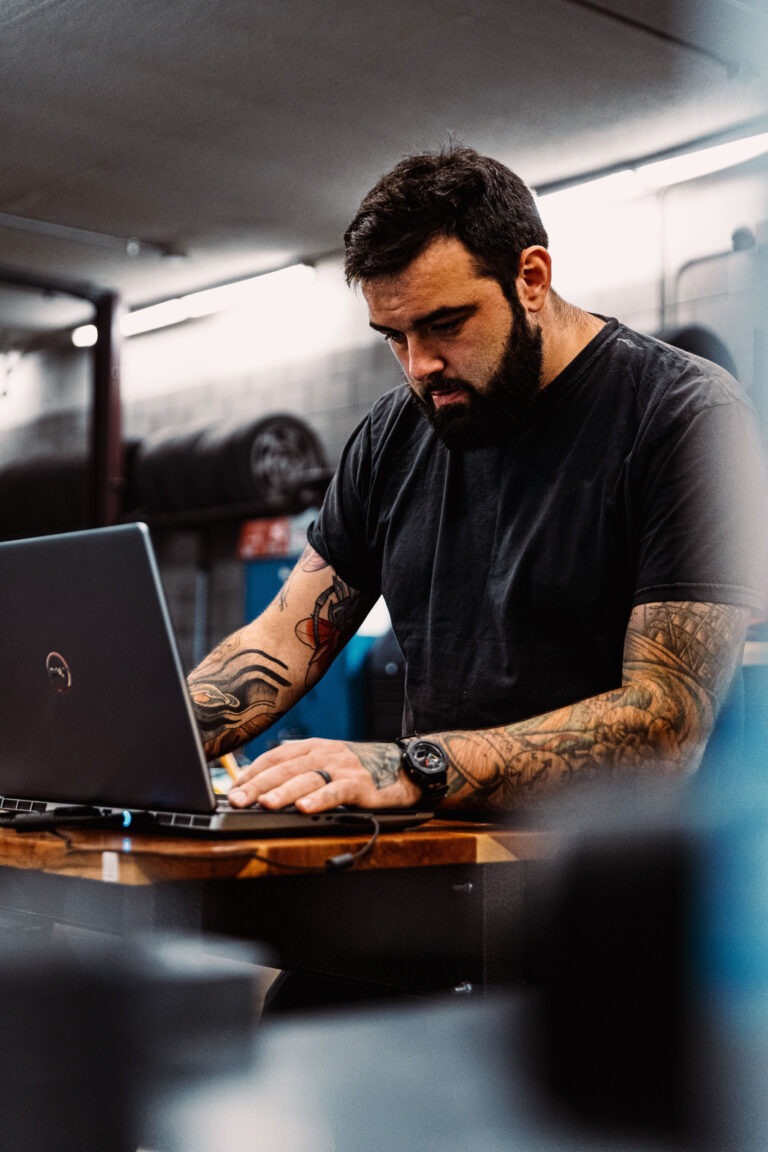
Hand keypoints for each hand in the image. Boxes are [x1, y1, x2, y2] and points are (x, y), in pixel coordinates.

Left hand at [226, 738, 422, 811]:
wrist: (403, 767)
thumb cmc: (359, 770)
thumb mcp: (325, 764)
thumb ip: (298, 771)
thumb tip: (260, 788)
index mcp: (313, 747)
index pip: (275, 757)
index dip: (251, 772)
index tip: (232, 789)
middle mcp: (325, 753)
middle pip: (285, 768)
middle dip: (258, 785)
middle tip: (237, 800)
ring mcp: (343, 767)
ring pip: (307, 778)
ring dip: (283, 792)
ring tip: (264, 804)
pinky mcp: (361, 783)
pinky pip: (338, 791)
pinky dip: (320, 799)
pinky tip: (305, 808)